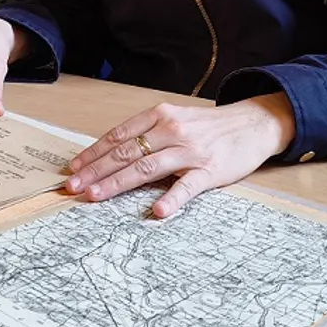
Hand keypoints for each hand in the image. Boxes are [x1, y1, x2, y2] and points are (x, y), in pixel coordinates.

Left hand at [66, 93, 296, 217]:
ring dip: (118, 183)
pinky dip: (172, 199)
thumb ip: (148, 133)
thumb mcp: (176, 119)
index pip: (119, 136)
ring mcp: (191, 151)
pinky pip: (187, 186)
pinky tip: (156, 211)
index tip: (73, 169)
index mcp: (161, 115)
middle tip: (73, 187)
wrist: (253, 123)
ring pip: (147, 167)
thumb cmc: (209, 126)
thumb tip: (112, 155)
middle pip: (126, 152)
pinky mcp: (210, 170)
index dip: (93, 153)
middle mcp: (172, 130)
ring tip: (96, 197)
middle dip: (96, 171)